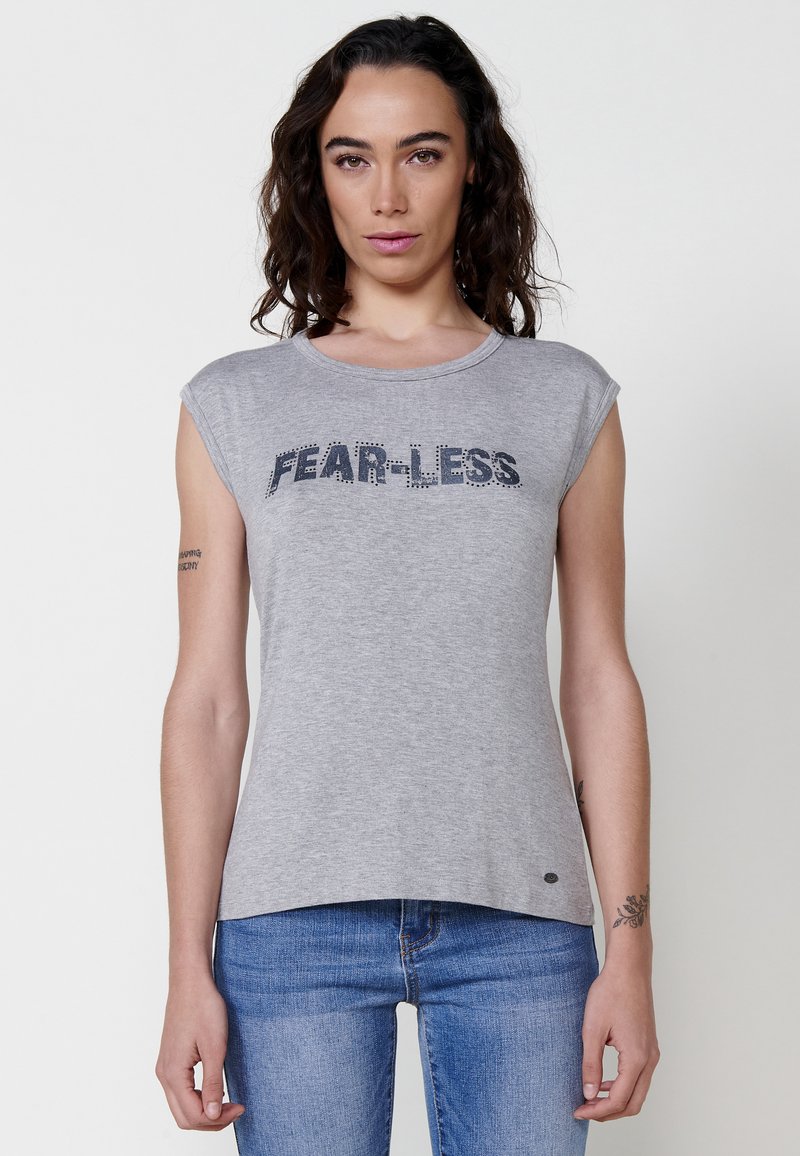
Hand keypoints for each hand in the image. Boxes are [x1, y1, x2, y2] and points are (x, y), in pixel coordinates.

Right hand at [155, 972, 244, 1130]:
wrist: (190, 981)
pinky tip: (215, 1090)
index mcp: (173, 1073)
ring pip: (181, 1106)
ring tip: (228, 1102)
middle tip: (236, 1109)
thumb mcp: (214, 1047)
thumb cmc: (203, 1007)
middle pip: (184, 1117)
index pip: (193, 1115)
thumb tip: (212, 1115)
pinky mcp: (170, 1060)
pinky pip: (180, 1092)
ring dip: (204, 1111)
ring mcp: (165, 1067)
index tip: (240, 1107)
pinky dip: (197, 1099)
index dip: (219, 1119)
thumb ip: (212, 1084)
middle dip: (211, 1120)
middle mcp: (164, 1074)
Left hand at [573, 962, 659, 1121]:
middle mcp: (650, 1060)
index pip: (619, 1100)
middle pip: (633, 1104)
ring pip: (638, 1093)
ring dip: (616, 1101)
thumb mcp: (593, 1030)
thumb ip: (591, 1065)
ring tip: (591, 1098)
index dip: (597, 1111)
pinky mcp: (649, 1046)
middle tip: (584, 1110)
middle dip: (608, 1113)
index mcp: (637, 1058)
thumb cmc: (611, 993)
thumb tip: (588, 1094)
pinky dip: (623, 1087)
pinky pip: (639, 1078)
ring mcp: (652, 1053)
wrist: (629, 969)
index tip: (577, 1111)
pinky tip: (604, 1081)